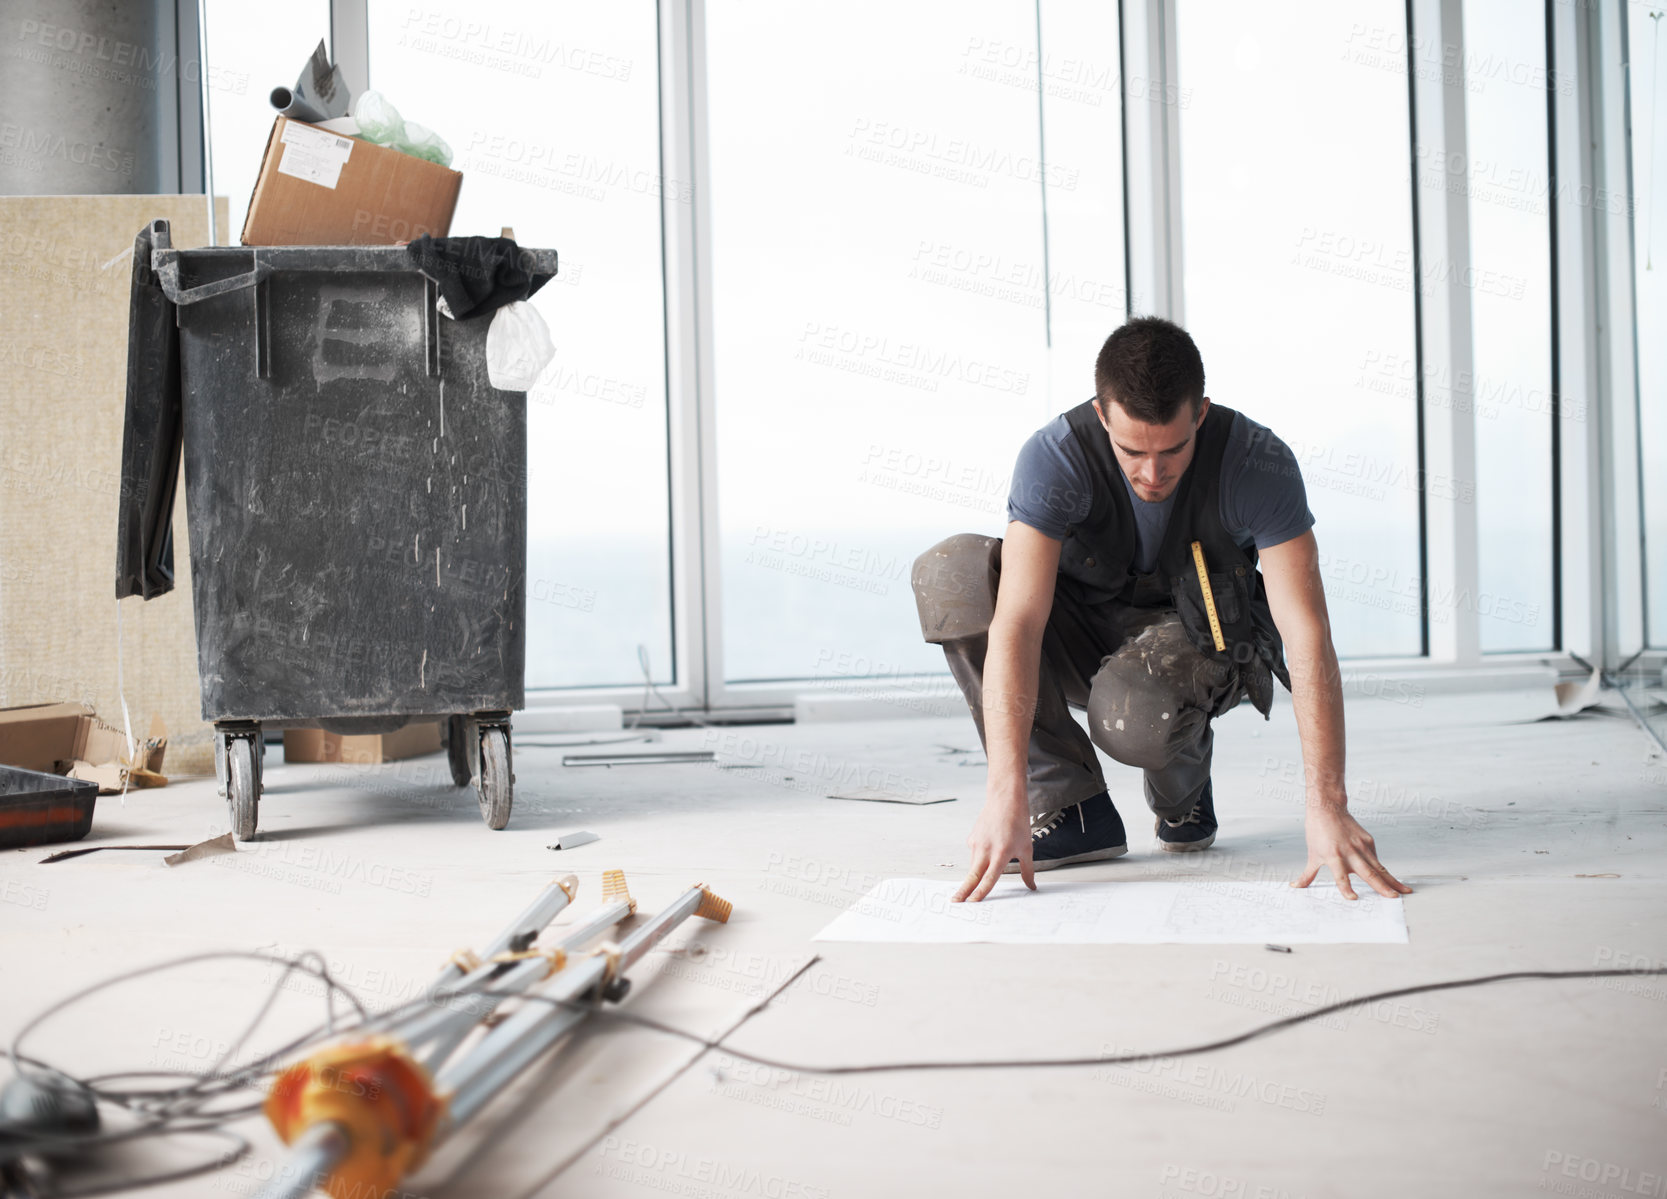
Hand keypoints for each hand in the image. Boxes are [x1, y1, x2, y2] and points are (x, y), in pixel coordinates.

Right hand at [953, 793, 1034, 902]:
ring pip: (974, 866)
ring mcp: (976, 843)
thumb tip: (1031, 886)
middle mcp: (986, 849)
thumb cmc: (1018, 823)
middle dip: (963, 890)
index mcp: (1001, 852)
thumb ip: (1028, 870)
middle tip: (955, 902)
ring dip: (976, 874)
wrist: (1005, 800)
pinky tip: (990, 847)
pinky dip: (980, 858)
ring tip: (990, 862)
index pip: (989, 877)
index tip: (973, 902)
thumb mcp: (1027, 848)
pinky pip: (974, 854)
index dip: (981, 891)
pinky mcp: (972, 838)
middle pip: (973, 875)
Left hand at [1292, 806, 1411, 899]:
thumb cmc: (1318, 832)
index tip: (1353, 898)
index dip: (1346, 887)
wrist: (1328, 809)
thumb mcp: (1312, 855)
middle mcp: (1350, 852)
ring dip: (1392, 880)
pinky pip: (1376, 859)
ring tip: (1404, 891)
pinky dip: (1383, 870)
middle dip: (1382, 886)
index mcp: (1334, 856)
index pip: (1340, 876)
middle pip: (1368, 872)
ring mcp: (1361, 846)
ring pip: (1379, 866)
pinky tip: (1392, 880)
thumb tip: (1295, 887)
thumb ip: (1307, 875)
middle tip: (1393, 897)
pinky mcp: (1368, 841)